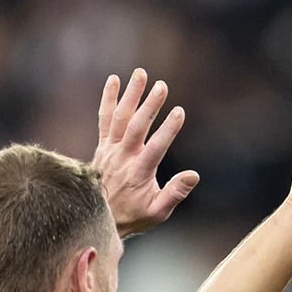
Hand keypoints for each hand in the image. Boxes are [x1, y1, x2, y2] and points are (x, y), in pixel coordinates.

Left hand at [94, 69, 199, 236]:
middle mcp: (123, 158)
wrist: (97, 217)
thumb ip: (174, 193)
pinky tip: (114, 80)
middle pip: (137, 127)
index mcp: (139, 172)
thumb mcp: (157, 212)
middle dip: (150, 105)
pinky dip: (108, 99)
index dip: (168, 129)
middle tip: (162, 86)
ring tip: (141, 74)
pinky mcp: (103, 146)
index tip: (179, 112)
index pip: (156, 147)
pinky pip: (104, 119)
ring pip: (120, 118)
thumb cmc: (133, 215)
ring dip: (131, 95)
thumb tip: (193, 175)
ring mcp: (110, 150)